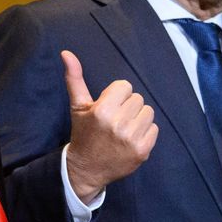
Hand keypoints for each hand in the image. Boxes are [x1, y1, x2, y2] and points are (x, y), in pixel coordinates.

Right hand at [61, 50, 157, 203]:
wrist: (86, 169)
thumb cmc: (84, 134)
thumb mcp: (78, 106)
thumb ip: (74, 78)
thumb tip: (66, 52)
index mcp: (102, 110)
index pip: (125, 87)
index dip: (117, 96)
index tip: (108, 108)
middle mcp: (118, 124)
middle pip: (138, 99)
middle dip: (127, 107)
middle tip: (115, 120)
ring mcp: (132, 139)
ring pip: (148, 112)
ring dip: (138, 119)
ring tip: (124, 128)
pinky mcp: (143, 151)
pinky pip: (154, 128)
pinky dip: (145, 133)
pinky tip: (131, 139)